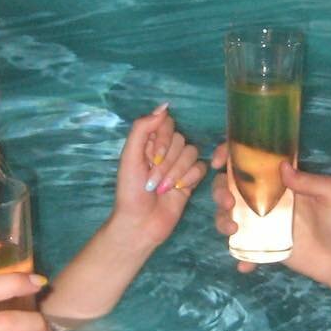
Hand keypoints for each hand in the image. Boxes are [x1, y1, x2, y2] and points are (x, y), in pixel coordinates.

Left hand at [108, 102, 206, 246]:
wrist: (140, 224)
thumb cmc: (130, 191)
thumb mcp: (129, 157)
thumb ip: (142, 128)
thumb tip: (164, 106)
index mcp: (147, 142)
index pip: (166, 124)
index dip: (163, 139)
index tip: (151, 157)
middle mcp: (164, 150)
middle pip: (181, 139)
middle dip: (167, 162)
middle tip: (152, 181)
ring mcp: (178, 165)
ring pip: (192, 153)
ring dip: (176, 172)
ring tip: (161, 189)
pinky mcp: (190, 180)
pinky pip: (200, 168)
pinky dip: (189, 178)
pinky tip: (178, 190)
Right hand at [210, 146, 330, 284]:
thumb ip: (310, 181)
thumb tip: (283, 167)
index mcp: (281, 179)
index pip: (249, 161)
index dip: (229, 155)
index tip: (219, 161)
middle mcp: (266, 197)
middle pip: (230, 187)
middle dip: (219, 191)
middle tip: (228, 202)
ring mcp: (262, 222)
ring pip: (229, 215)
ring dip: (221, 220)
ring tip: (232, 229)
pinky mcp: (263, 246)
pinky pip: (242, 249)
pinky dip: (238, 256)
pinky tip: (244, 265)